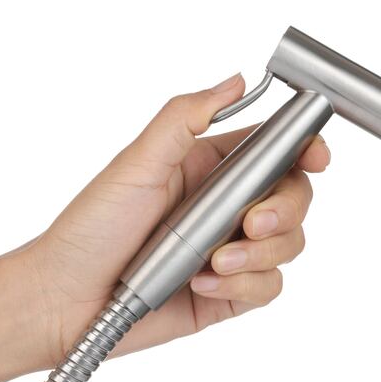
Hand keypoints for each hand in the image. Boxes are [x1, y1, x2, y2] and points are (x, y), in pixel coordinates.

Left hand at [26, 74, 329, 362]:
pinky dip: (244, 287)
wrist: (65, 300)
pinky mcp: (225, 295)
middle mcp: (221, 209)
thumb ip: (185, 119)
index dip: (305, 151)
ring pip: (286, 246)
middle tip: (252, 221)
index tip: (315, 157)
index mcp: (205, 169)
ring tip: (213, 262)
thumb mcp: (136, 163)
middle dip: (285, 210)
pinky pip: (266, 288)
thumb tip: (236, 81)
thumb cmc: (89, 229)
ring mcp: (226, 252)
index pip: (274, 152)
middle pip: (293, 200)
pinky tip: (203, 284)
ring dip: (259, 254)